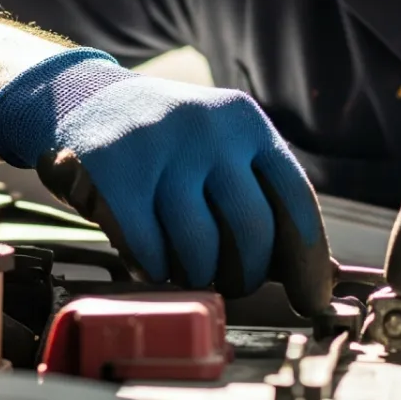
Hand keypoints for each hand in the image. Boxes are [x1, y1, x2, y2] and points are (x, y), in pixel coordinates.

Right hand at [0, 49, 333, 314]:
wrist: (84, 99)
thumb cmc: (166, 143)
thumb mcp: (220, 147)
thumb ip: (260, 196)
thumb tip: (316, 271)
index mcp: (247, 123)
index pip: (296, 200)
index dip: (308, 260)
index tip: (310, 299)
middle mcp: (210, 128)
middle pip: (251, 230)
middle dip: (245, 275)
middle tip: (232, 284)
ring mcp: (161, 145)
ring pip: (198, 246)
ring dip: (196, 275)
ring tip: (187, 269)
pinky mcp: (115, 168)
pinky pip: (148, 247)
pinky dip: (153, 269)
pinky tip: (152, 262)